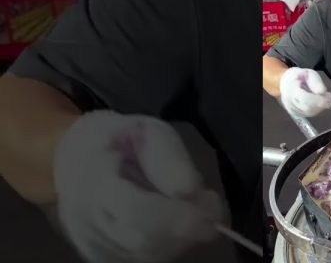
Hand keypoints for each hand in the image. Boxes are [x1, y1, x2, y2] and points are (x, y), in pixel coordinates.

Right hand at [54, 111, 223, 262]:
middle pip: (145, 240)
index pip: (135, 211)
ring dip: (182, 236)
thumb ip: (167, 158)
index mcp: (92, 182)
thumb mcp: (146, 130)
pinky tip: (175, 221)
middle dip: (187, 226)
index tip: (211, 205)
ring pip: (149, 254)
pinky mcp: (103, 258)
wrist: (71, 161)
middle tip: (211, 205)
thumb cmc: (117, 139)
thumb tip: (191, 190)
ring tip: (192, 208)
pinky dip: (170, 243)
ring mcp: (94, 246)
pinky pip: (146, 258)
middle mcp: (87, 223)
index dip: (177, 215)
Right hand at [279, 67, 330, 116]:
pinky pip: (310, 114)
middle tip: (329, 96)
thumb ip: (315, 82)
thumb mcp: (308, 73)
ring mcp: (292, 110)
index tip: (328, 95)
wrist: (286, 83)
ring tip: (324, 97)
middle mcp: (290, 102)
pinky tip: (319, 101)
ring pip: (310, 112)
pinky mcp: (296, 114)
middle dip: (321, 103)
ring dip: (320, 106)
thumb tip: (322, 91)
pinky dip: (317, 108)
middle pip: (308, 108)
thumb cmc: (299, 77)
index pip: (305, 98)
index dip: (318, 99)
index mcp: (291, 90)